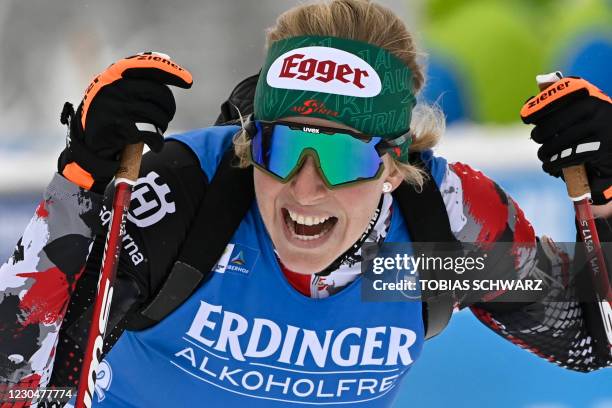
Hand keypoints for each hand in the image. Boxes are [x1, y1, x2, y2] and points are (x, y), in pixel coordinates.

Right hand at [58, 52, 192, 191]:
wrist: (88, 144)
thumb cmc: (111, 113)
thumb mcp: (118, 90)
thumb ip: (138, 75)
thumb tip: (167, 58)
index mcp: (115, 73)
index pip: (149, 66)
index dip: (172, 72)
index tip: (189, 81)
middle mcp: (114, 85)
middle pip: (159, 93)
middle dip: (169, 108)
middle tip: (166, 117)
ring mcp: (115, 105)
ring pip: (157, 115)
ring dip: (162, 127)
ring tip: (156, 131)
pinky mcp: (117, 126)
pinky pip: (151, 133)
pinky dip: (158, 142)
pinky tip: (156, 145)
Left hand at [520, 77, 611, 203]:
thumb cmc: (591, 130)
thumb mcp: (580, 114)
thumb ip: (559, 104)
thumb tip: (531, 99)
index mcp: (592, 96)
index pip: (562, 94)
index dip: (540, 106)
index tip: (525, 117)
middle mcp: (599, 108)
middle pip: (556, 121)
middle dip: (540, 133)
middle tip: (536, 138)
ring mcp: (603, 128)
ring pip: (560, 142)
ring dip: (545, 152)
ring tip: (543, 155)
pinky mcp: (602, 148)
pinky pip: (568, 157)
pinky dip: (554, 164)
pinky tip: (550, 166)